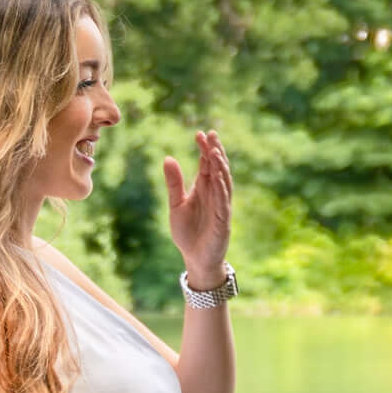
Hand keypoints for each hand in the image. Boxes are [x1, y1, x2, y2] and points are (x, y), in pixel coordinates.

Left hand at [164, 128, 232, 285]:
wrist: (195, 258)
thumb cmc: (187, 232)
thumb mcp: (176, 204)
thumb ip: (174, 183)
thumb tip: (168, 158)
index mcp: (203, 189)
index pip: (206, 164)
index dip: (204, 149)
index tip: (199, 134)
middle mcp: (214, 194)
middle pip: (217, 168)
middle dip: (215, 151)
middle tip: (211, 134)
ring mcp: (221, 205)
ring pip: (223, 181)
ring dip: (220, 166)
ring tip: (214, 151)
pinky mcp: (223, 219)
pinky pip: (224, 200)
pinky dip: (221, 187)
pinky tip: (217, 176)